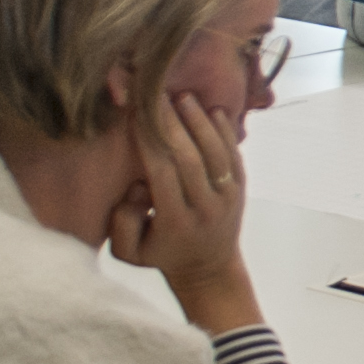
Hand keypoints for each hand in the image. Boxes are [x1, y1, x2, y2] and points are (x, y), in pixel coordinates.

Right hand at [112, 88, 258, 329]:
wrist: (209, 268)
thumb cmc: (161, 254)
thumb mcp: (129, 252)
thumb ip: (123, 224)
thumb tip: (138, 189)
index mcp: (176, 222)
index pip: (163, 174)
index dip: (150, 143)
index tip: (136, 116)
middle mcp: (206, 207)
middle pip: (190, 158)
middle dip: (173, 124)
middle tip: (158, 95)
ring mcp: (228, 197)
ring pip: (216, 153)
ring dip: (200, 122)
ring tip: (183, 96)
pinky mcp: (240, 189)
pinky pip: (234, 155)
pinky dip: (225, 132)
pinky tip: (213, 110)